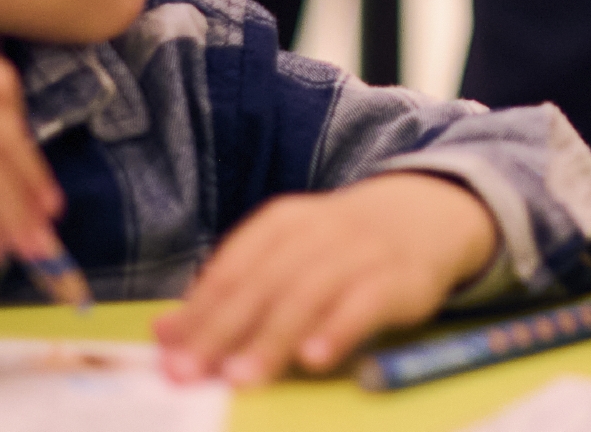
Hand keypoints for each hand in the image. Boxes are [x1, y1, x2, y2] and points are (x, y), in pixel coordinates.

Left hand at [154, 173, 499, 384]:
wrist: (425, 213)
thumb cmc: (340, 247)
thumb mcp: (284, 256)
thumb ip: (228, 294)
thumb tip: (165, 335)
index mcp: (282, 223)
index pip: (232, 268)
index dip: (199, 314)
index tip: (171, 358)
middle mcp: (318, 231)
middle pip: (263, 283)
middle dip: (224, 331)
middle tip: (194, 374)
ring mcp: (361, 252)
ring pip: (308, 294)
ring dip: (273, 337)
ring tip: (243, 377)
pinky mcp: (399, 277)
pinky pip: (364, 304)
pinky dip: (338, 329)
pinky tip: (315, 357)